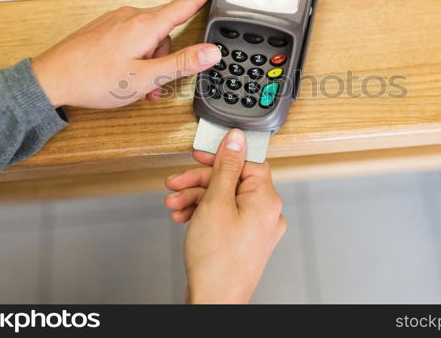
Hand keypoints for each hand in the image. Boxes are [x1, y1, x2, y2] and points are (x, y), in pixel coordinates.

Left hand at [31, 0, 222, 107]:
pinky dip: (135, 57)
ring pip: (149, 39)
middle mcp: (131, 16)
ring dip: (149, 62)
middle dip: (166, 59)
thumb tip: (211, 52)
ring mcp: (117, 20)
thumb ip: (181, 64)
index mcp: (145, 26)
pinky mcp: (106, 28)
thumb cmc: (92, 80)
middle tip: (153, 85)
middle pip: (167, 33)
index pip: (185, 3)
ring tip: (133, 84)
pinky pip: (132, 39)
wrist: (51, 79)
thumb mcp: (144, 78)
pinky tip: (122, 73)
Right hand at [165, 129, 286, 303]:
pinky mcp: (245, 240)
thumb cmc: (217, 260)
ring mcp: (257, 228)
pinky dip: (204, 213)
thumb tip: (237, 139)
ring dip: (196, 198)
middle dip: (200, 181)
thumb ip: (226, 167)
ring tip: (174, 205)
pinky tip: (183, 217)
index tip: (200, 155)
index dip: (221, 156)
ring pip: (225, 198)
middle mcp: (267, 212)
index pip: (248, 162)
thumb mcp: (215, 202)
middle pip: (232, 180)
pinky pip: (225, 215)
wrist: (214, 302)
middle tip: (176, 183)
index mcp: (266, 199)